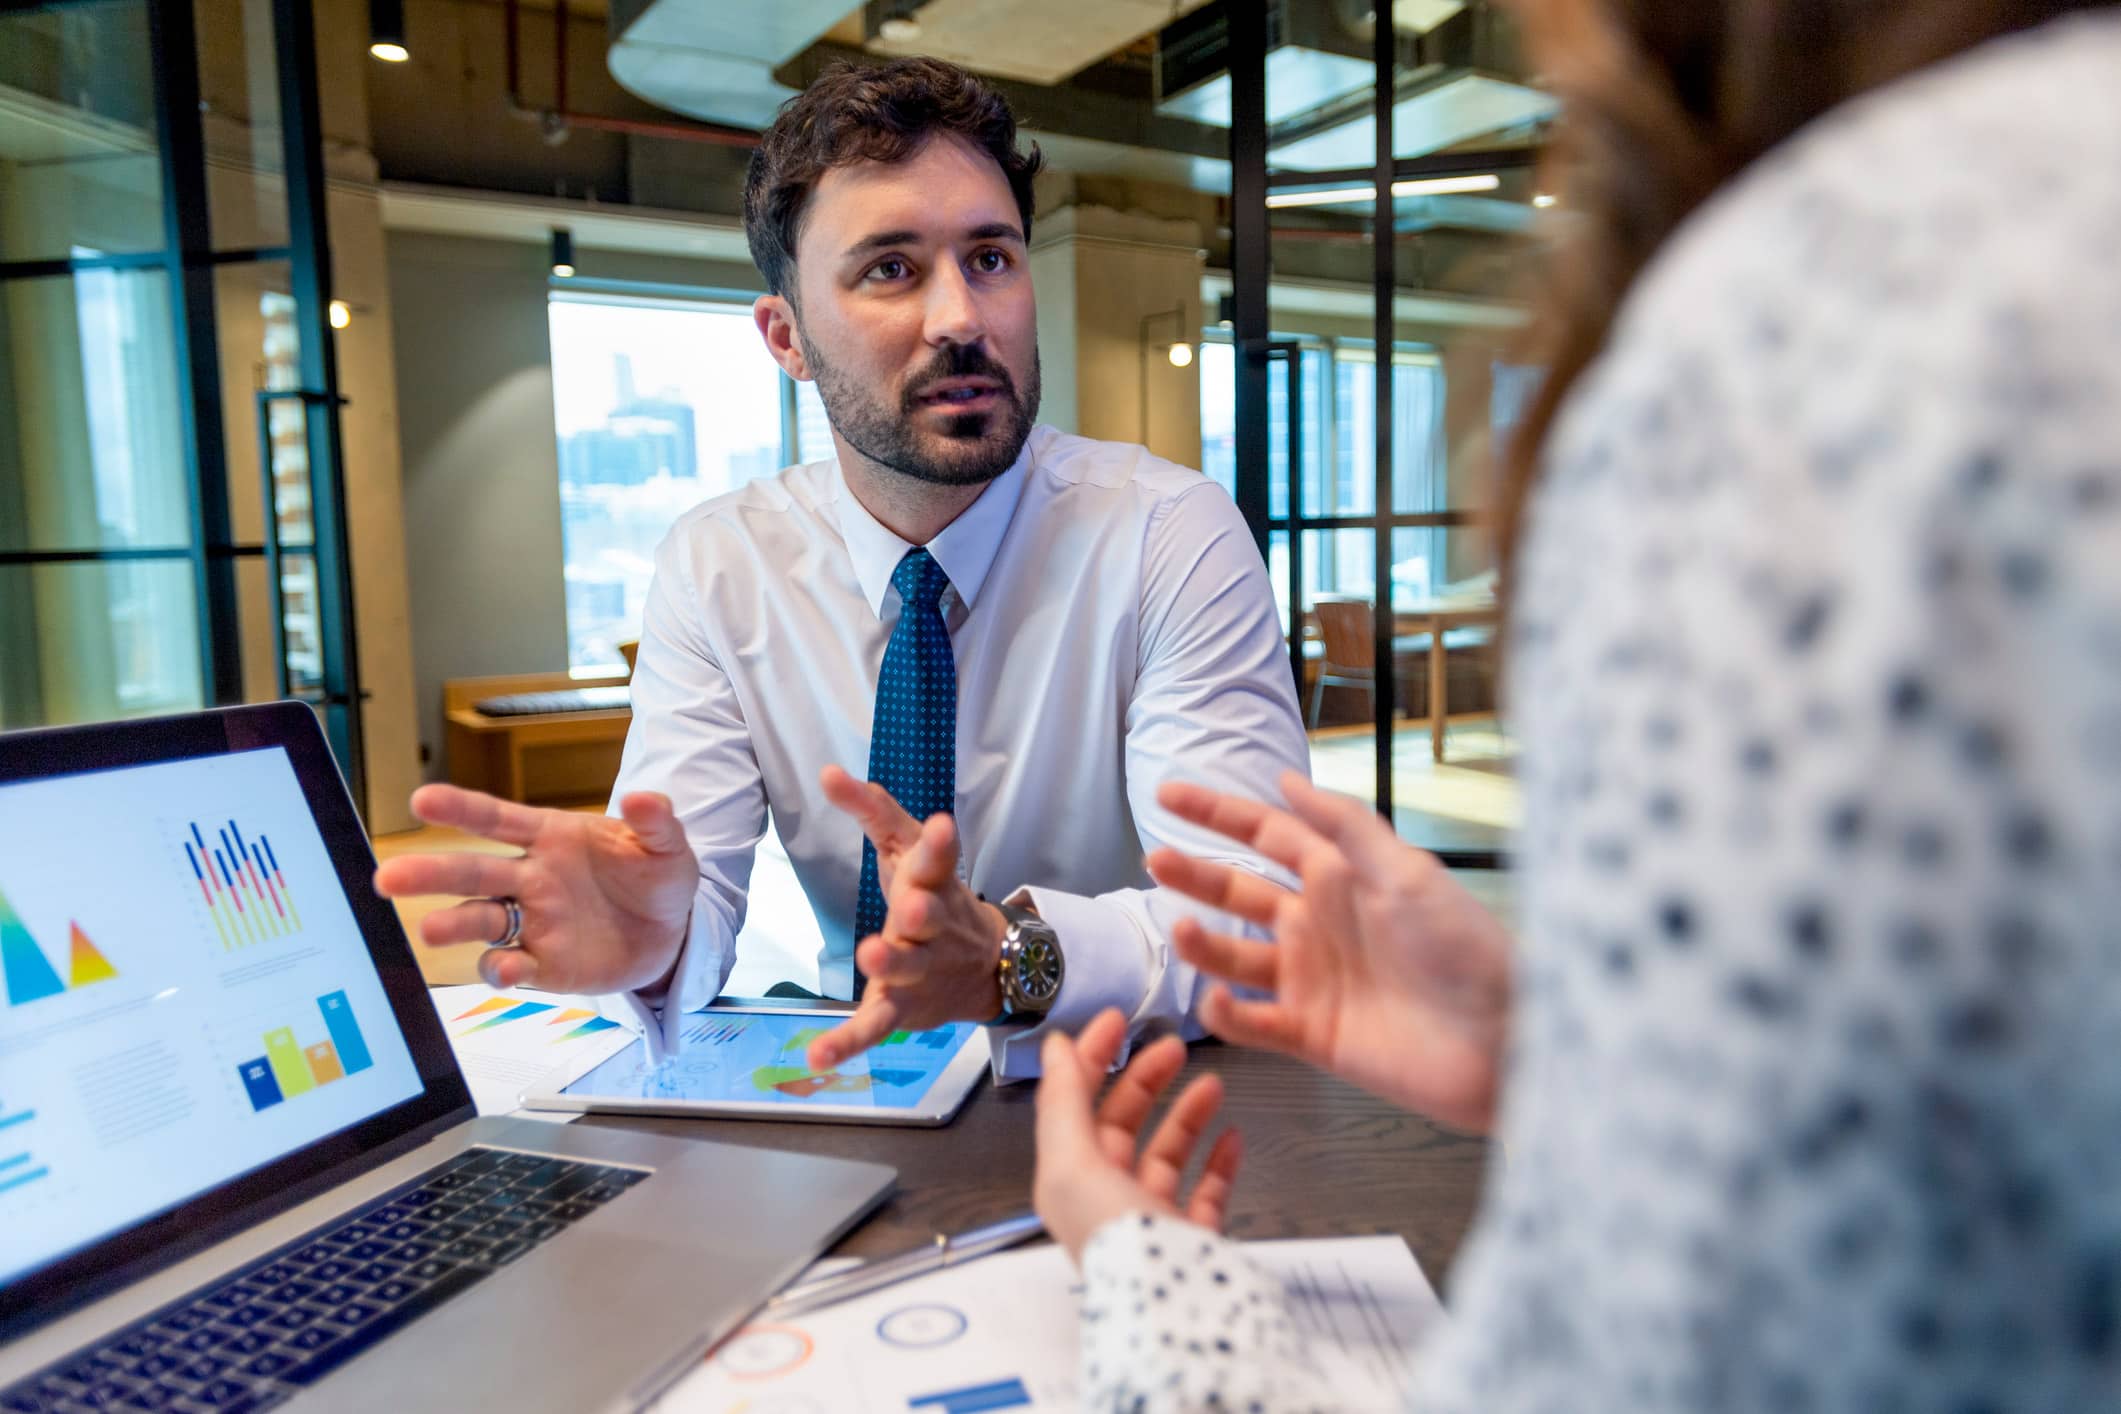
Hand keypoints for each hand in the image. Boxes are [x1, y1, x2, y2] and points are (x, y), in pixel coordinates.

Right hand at [372, 784, 697, 994]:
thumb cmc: (656, 876)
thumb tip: (644, 797)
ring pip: (480, 920)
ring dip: (453, 924)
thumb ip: (656, 820)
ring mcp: (534, 922)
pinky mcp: (545, 964)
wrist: (674, 931)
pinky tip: (507, 968)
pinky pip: (513, 966)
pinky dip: (504, 969)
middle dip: (430, 874)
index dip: (461, 809)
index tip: (422, 800)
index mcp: (551, 837)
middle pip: (472, 872)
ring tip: (431, 930)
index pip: (497, 819)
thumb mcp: (667, 844)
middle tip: (389, 876)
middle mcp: (531, 879)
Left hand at [807, 766, 1006, 1071]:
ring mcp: (920, 970)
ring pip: (906, 969)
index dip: (940, 844)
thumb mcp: (908, 846)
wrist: (985, 966)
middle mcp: (934, 926)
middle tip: (911, 908)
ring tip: (870, 957)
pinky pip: (874, 1026)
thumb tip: (828, 771)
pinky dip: (847, 1043)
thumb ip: (870, 810)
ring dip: (890, 964)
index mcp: (936, 882)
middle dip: (921, 914)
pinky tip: (818, 1056)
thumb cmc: (932, 894)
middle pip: (929, 919)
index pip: (941, 859)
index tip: (942, 825)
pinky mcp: (902, 1009)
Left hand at [1033, 1008, 1242, 1262]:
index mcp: (1068, 1181)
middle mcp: (1105, 1200)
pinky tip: (1232, 1135)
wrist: (1172, 1312)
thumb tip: (1058, 1047)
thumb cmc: (1118, 1242)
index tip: (1116, 1019)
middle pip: (1122, 1125)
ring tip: (1211, 1083)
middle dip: (1144, 1080)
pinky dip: (1219, 1161)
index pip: (1074, 1105)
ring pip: (1166, 1154)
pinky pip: (1206, 1193)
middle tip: (1172, 1044)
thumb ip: (1065, 1100)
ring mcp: (1152, 1221)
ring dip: (1186, 1114)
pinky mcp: (1192, 1242)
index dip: (1092, 1058)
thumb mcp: (1073, 1161)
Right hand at [1147, 770, 1511, 1132]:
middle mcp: (1318, 925)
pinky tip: (1216, 999)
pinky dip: (1229, 1014)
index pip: (1267, 834)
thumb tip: (1286, 781)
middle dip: (1195, 874)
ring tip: (1181, 928)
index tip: (1167, 794)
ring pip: (1235, 956)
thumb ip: (1346, 827)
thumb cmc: (1467, 950)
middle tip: (1154, 858)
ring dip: (1203, 944)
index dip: (1218, 814)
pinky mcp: (1313, 1035)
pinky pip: (1255, 1023)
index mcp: (1341, 879)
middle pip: (1239, 892)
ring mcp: (1312, 981)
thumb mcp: (1409, 873)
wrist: (1505, 1042)